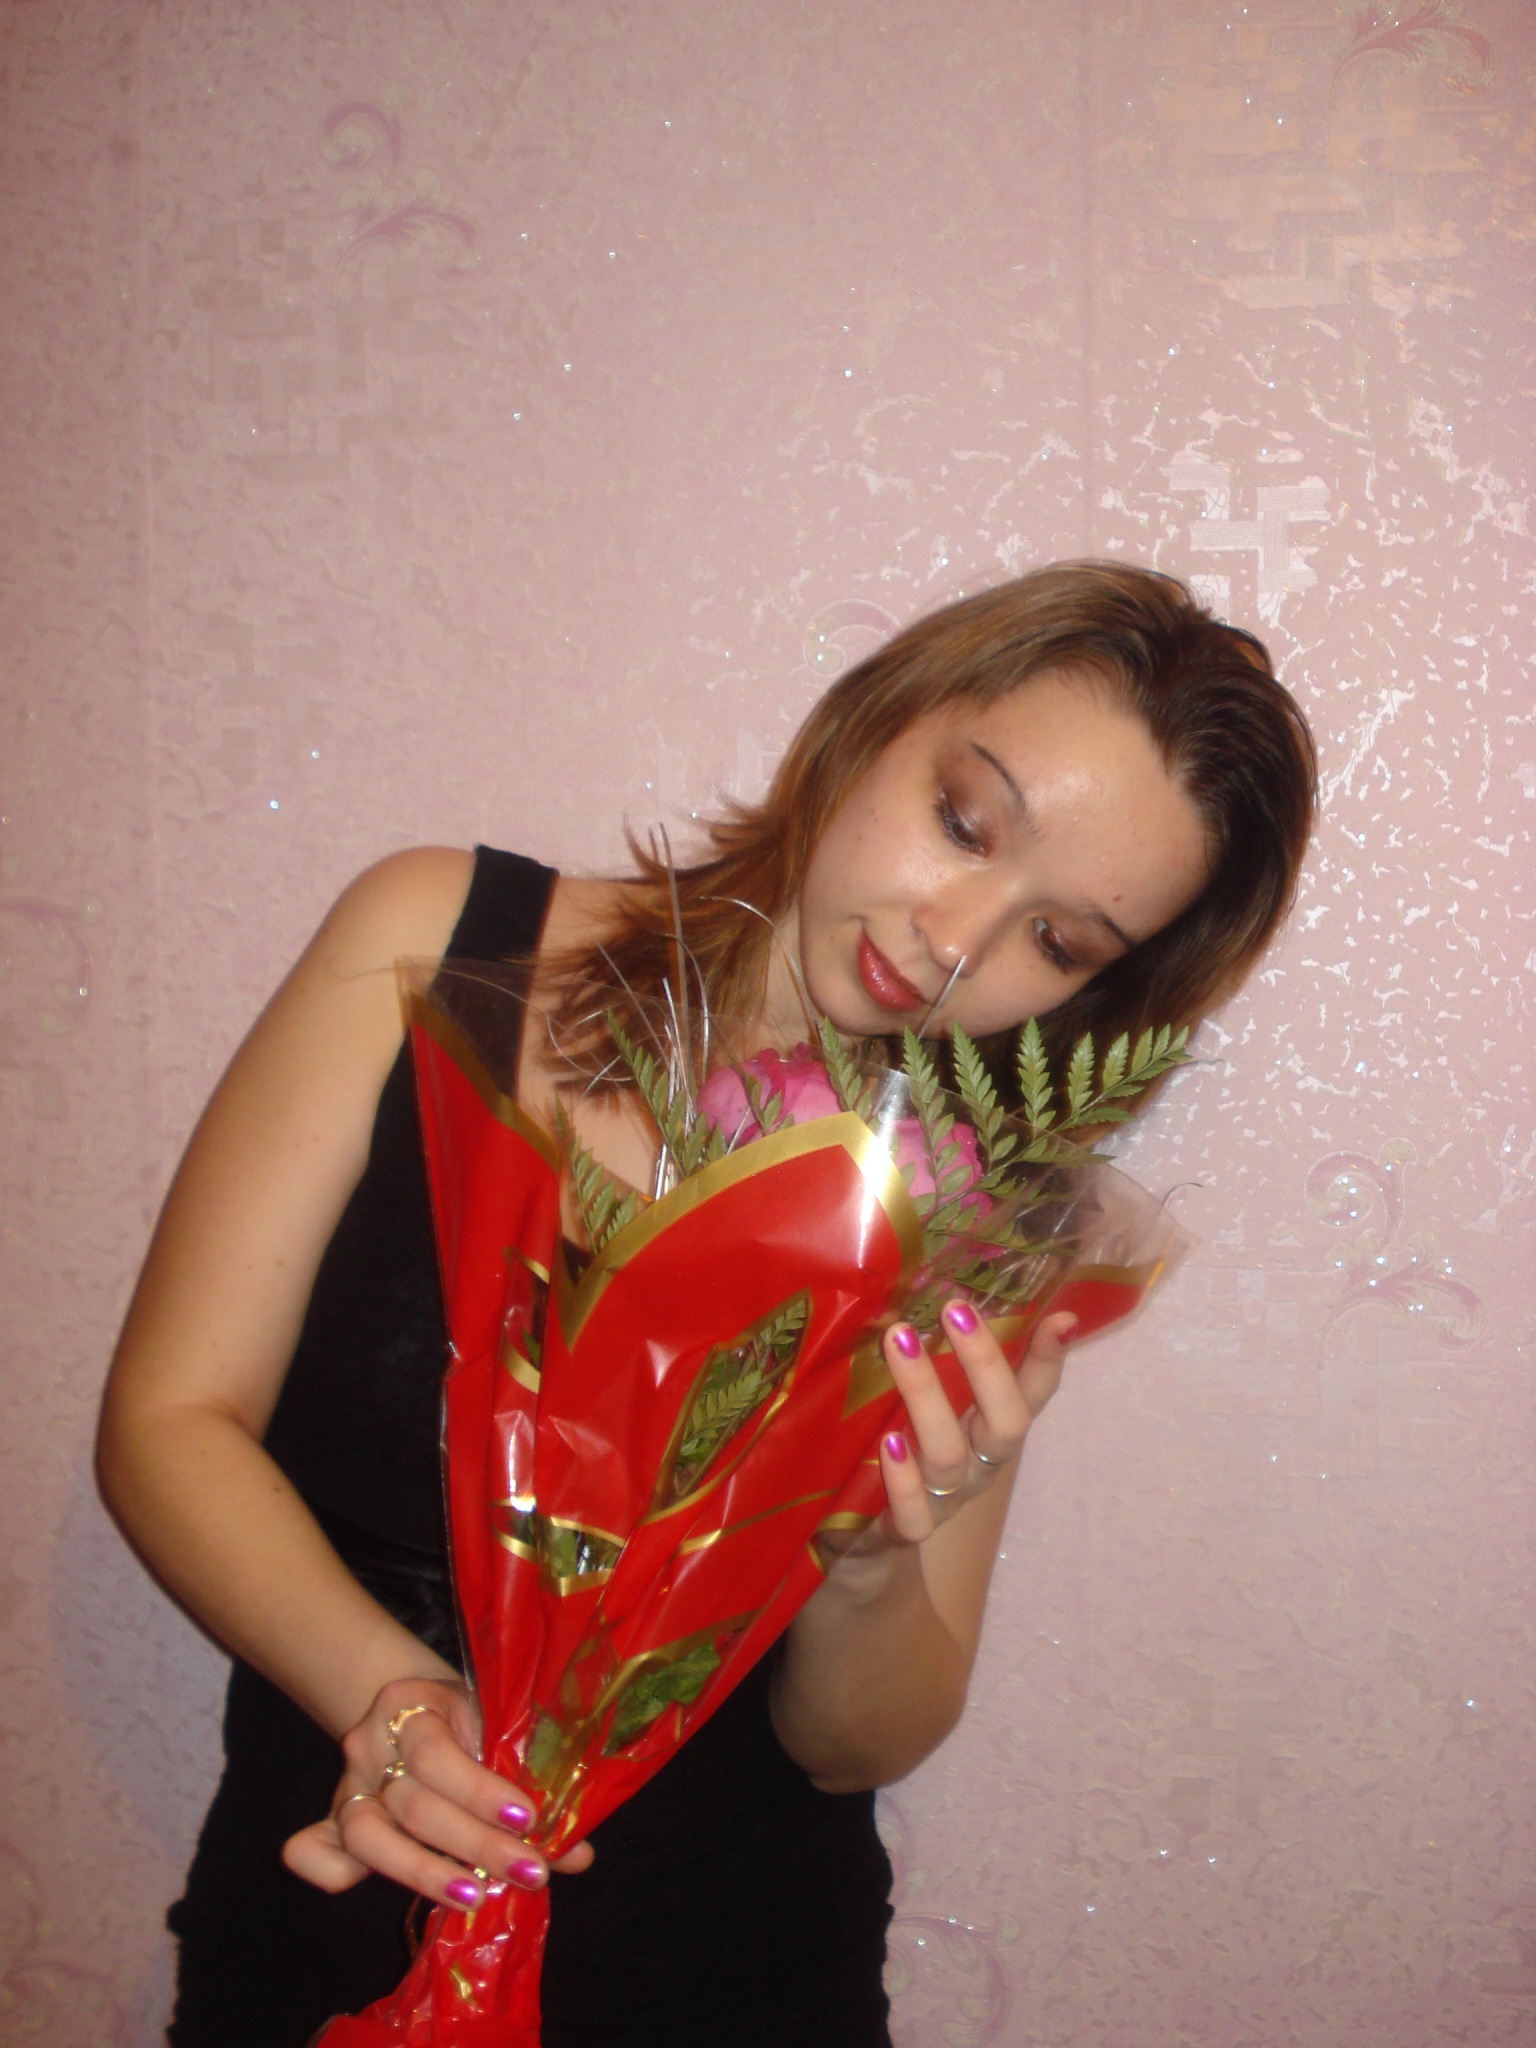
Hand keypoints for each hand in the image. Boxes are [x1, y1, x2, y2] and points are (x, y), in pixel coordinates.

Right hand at [281, 1676, 593, 1911]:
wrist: (406, 1694)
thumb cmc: (464, 1715)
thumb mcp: (495, 1726)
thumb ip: (530, 1783)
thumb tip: (578, 1854)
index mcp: (410, 1706)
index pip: (437, 1755)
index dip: (479, 1790)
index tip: (526, 1817)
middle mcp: (369, 1747)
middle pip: (415, 1805)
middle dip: (476, 1844)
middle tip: (528, 1871)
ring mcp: (347, 1785)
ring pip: (369, 1836)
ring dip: (425, 1873)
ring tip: (476, 1896)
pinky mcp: (334, 1819)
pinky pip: (315, 1850)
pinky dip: (328, 1872)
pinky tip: (364, 1888)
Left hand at [820, 1303, 1078, 1567]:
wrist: (871, 1554)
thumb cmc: (901, 1455)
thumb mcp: (924, 1407)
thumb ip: (935, 1362)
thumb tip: (944, 1291)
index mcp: (991, 1429)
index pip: (1034, 1392)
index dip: (1049, 1357)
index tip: (1062, 1316)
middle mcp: (979, 1464)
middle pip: (1006, 1423)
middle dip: (985, 1364)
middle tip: (955, 1310)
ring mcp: (946, 1500)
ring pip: (950, 1454)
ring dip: (926, 1395)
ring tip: (899, 1341)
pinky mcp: (905, 1530)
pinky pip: (914, 1514)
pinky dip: (903, 1480)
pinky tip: (889, 1444)